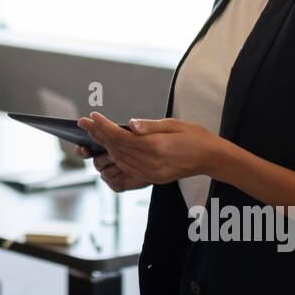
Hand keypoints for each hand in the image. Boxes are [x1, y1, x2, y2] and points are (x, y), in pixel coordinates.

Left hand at [75, 112, 224, 188]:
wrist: (211, 158)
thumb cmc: (194, 136)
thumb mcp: (174, 124)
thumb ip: (149, 126)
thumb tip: (129, 124)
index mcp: (155, 147)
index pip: (121, 137)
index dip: (103, 127)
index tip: (92, 117)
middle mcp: (150, 163)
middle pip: (116, 148)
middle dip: (97, 135)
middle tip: (83, 123)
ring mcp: (150, 173)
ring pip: (119, 159)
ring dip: (103, 147)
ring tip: (92, 133)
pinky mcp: (152, 177)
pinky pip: (127, 169)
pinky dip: (115, 158)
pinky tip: (109, 149)